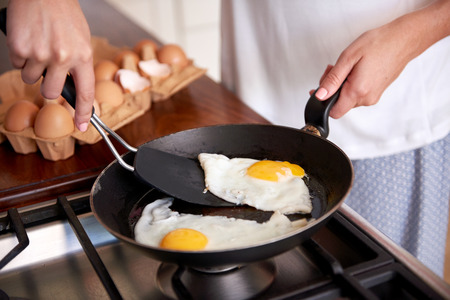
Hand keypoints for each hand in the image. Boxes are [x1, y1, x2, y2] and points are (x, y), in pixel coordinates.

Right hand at [6, 0, 93, 130]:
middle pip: (50, 93)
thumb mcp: (82, 40)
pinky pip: (17, 64)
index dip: (84, 112)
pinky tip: (28, 39)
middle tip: (47, 71)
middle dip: (47, 87)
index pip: (85, 92)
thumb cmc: (64, 13)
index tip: (82, 125)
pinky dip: (20, 55)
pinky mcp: (20, 48)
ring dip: (32, 67)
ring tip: (39, 46)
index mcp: (83, 56)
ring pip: (31, 79)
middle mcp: (62, 58)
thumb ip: (78, 64)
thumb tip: (73, 87)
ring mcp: (40, 54)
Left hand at [314, 0, 449, 118]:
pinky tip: (354, 70)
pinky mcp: (377, 93)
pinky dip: (351, 85)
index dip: (323, 102)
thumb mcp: (348, 58)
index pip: (333, 112)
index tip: (319, 90)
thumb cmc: (379, 44)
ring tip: (347, 67)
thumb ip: (332, 80)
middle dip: (331, 89)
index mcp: (358, 91)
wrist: (403, 39)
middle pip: (339, 104)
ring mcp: (373, 97)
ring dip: (341, 85)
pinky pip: (358, 94)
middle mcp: (367, 98)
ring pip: (348, 99)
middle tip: (333, 69)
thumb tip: (320, 95)